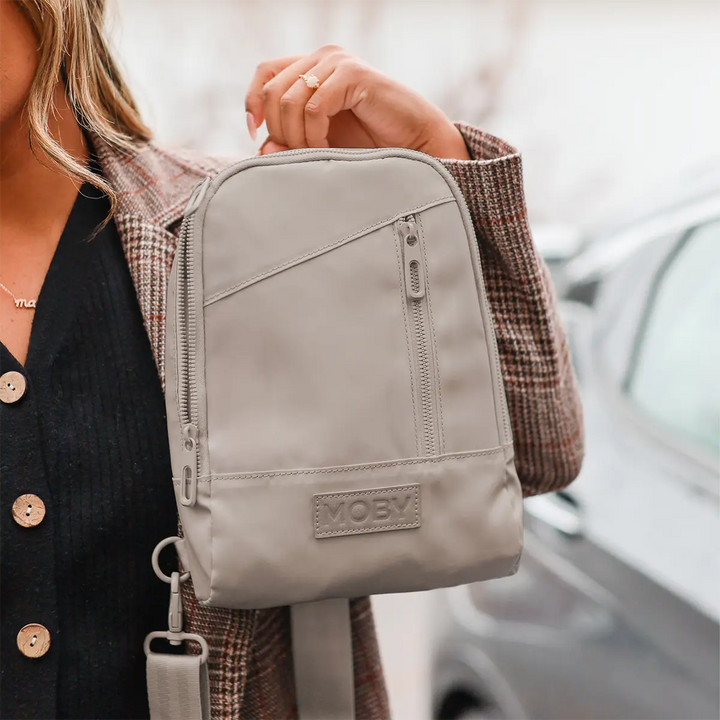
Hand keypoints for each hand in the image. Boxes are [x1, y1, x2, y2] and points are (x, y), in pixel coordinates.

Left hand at [245, 45, 469, 159]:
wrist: (415, 144)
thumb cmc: (371, 144)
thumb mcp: (322, 142)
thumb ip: (292, 141)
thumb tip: (261, 145)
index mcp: (312, 67)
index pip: (265, 73)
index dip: (253, 101)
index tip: (256, 132)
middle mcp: (322, 58)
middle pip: (272, 91)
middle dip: (278, 130)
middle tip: (296, 154)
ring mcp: (337, 63)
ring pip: (288, 100)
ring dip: (296, 136)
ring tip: (316, 154)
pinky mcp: (352, 75)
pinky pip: (313, 107)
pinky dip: (314, 135)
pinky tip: (327, 148)